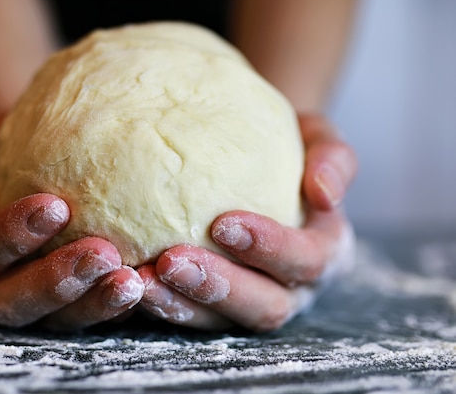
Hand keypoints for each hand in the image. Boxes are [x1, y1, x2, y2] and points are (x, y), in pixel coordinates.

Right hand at [0, 113, 143, 329]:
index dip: (7, 236)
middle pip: (11, 301)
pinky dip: (118, 307)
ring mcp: (35, 301)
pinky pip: (93, 315)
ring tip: (131, 281)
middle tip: (101, 253)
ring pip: (57, 320)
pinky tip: (148, 285)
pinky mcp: (73, 306)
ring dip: (93, 303)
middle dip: (54, 282)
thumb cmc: (9, 144)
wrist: (44, 153)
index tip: (55, 205)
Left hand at [139, 114, 357, 330]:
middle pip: (265, 306)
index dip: (269, 248)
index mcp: (324, 250)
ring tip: (138, 280)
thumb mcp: (316, 137)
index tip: (222, 223)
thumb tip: (324, 193)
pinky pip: (187, 314)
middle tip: (171, 260)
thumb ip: (332, 157)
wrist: (254, 159)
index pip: (305, 260)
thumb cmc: (287, 147)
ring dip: (180, 304)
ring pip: (220, 321)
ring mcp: (250, 302)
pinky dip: (159, 302)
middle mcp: (292, 288)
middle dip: (218, 287)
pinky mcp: (212, 306)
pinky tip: (127, 281)